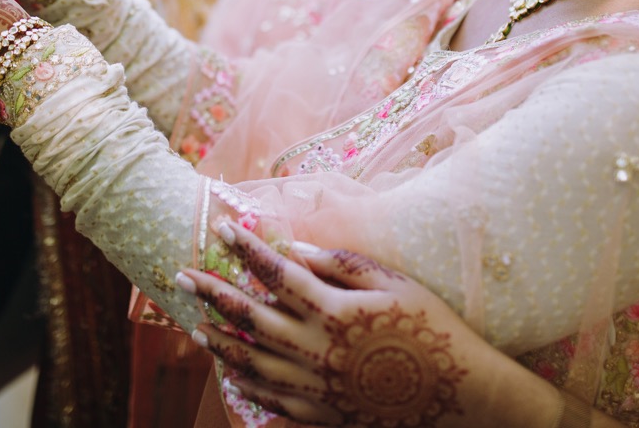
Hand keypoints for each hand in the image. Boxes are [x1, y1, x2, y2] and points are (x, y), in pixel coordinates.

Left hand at [177, 224, 481, 426]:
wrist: (458, 395)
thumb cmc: (430, 329)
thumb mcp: (392, 285)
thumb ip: (341, 265)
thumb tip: (294, 252)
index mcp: (334, 311)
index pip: (277, 274)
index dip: (247, 249)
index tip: (221, 229)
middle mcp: (317, 349)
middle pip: (251, 317)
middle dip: (212, 294)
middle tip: (181, 276)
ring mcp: (316, 386)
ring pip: (252, 363)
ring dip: (221, 343)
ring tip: (197, 329)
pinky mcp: (322, 414)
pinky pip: (273, 400)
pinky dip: (248, 385)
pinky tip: (234, 375)